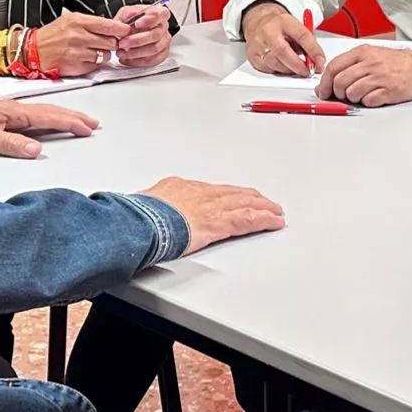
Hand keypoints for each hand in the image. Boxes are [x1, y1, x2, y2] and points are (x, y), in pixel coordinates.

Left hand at [0, 100, 99, 158]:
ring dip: (63, 117)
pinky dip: (48, 119)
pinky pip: (34, 118)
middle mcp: (14, 110)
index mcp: (13, 112)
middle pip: (51, 112)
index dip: (70, 122)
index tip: (88, 128)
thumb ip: (12, 145)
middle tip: (93, 123)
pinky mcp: (2, 119)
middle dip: (73, 117)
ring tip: (78, 121)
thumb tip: (37, 150)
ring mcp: (9, 113)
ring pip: (44, 113)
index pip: (49, 116)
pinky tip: (48, 123)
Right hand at [32, 11, 126, 75]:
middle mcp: (78, 36)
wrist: (32, 51)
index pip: (109, 25)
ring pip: (106, 55)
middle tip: (106, 42)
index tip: (127, 30)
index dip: (121, 29)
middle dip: (112, 43)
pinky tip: (85, 58)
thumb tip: (113, 26)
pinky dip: (94, 63)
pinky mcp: (76, 66)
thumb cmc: (51, 36)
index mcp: (78, 21)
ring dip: (104, 54)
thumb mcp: (69, 20)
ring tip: (93, 51)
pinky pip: (96, 66)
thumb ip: (91, 23)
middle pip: (111, 41)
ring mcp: (78, 52)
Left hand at [114, 4, 172, 66]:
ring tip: (122, 52)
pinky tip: (127, 59)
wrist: (130, 32)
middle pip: (155, 35)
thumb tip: (124, 26)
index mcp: (158, 13)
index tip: (137, 24)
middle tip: (123, 43)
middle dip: (137, 40)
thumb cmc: (130, 21)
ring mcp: (164, 41)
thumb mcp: (125, 13)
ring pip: (154, 49)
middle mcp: (163, 27)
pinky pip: (152, 61)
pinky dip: (137, 62)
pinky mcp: (161, 54)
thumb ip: (126, 17)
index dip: (150, 20)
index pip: (160, 14)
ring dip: (135, 53)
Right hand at [141, 176, 285, 255]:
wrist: (139, 222)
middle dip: (250, 197)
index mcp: (181, 188)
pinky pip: (248, 220)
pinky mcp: (219, 223)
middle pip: (233, 194)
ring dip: (263, 207)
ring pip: (245, 204)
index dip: (226, 195)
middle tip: (263, 201)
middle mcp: (200, 193)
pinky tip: (274, 222)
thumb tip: (142, 216)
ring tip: (275, 211)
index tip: (233, 198)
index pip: (211, 191)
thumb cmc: (136, 216)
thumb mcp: (142, 207)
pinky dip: (264, 220)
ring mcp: (211, 207)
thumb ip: (150, 211)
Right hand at [242, 3, 324, 74]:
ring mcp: (257, 43)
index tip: (320, 62)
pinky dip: (278, 70)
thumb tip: (317, 62)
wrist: (258, 20)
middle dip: (298, 65)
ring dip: (289, 70)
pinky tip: (283, 67)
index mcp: (283, 21)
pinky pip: (267, 68)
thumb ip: (307, 43)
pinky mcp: (252, 54)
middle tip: (308, 71)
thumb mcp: (295, 27)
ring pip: (274, 62)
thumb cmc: (279, 25)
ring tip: (297, 69)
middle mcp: (268, 31)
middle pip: (283, 51)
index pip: (301, 36)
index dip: (313, 51)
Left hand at [317, 41, 411, 106]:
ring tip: (362, 94)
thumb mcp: (371, 55)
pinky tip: (374, 96)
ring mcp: (380, 77)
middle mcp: (370, 63)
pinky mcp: (389, 91)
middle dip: (338, 92)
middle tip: (343, 95)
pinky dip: (367, 102)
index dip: (325, 82)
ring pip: (352, 92)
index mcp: (363, 53)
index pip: (334, 67)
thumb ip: (350, 65)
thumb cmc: (395, 63)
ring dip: (353, 98)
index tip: (323, 91)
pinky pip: (368, 101)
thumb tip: (328, 81)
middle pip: (340, 82)